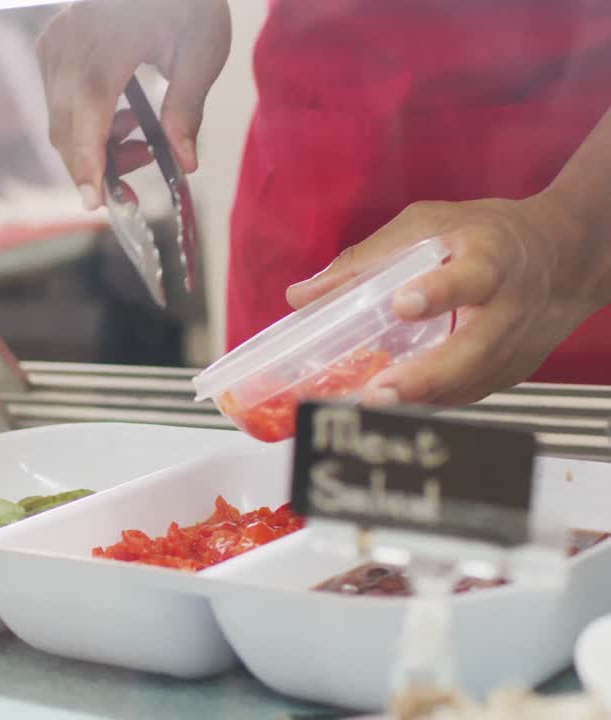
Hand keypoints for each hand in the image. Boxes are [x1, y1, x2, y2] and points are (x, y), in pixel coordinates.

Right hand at [37, 0, 230, 209]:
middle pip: (66, 126)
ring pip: (58, 121)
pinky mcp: (50, 48)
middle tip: (140, 170)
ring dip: (92, 146)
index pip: (89, 109)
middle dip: (96, 165)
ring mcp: (54, 44)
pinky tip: (120, 115)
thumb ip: (187, 107)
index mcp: (109, 39)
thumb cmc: (184, 2)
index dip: (89, 159)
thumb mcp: (202, 49)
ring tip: (138, 134)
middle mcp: (70, 42)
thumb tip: (185, 161)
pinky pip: (56, 104)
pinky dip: (83, 125)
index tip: (95, 199)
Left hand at [284, 196, 607, 405]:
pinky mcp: (511, 373)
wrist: (564, 256)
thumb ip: (366, 259)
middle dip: (425, 377)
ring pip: (470, 382)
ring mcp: (514, 346)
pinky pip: (467, 393)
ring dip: (421, 400)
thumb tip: (301, 297)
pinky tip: (395, 406)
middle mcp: (508, 307)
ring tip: (373, 408)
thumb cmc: (486, 235)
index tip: (404, 304)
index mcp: (490, 258)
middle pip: (473, 349)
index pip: (469, 277)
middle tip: (378, 392)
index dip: (439, 292)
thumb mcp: (428, 226)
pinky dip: (430, 402)